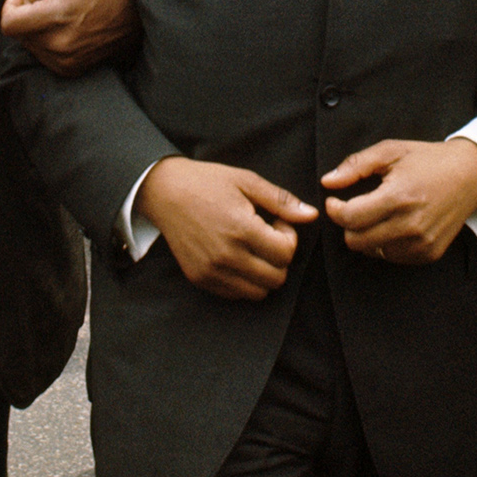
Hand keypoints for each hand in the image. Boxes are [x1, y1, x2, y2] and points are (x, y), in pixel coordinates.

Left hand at [0, 0, 138, 78]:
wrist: (131, 16)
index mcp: (55, 16)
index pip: (8, 23)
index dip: (10, 7)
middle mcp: (58, 43)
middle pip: (18, 32)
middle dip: (26, 13)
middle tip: (48, 0)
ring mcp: (64, 60)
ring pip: (29, 44)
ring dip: (35, 28)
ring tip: (59, 15)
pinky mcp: (69, 70)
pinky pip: (42, 57)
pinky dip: (46, 42)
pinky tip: (66, 29)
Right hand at [136, 158, 316, 301]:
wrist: (164, 192)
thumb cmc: (208, 182)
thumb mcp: (247, 181)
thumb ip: (281, 201)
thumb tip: (312, 215)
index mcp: (241, 229)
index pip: (285, 254)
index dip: (289, 238)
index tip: (276, 223)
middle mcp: (226, 255)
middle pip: (276, 278)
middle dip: (279, 258)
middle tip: (266, 236)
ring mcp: (211, 271)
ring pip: (258, 292)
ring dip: (264, 273)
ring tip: (252, 247)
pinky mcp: (200, 279)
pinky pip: (235, 294)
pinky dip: (244, 281)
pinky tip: (237, 256)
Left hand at [321, 139, 476, 265]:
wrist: (470, 175)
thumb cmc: (427, 160)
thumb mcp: (390, 151)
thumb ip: (355, 165)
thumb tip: (327, 182)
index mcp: (399, 197)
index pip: (350, 218)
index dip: (335, 210)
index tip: (334, 201)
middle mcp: (411, 225)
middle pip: (356, 241)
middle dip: (348, 224)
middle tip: (355, 208)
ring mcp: (421, 243)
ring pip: (372, 251)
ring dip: (367, 235)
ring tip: (379, 214)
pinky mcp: (429, 253)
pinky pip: (392, 256)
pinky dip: (386, 243)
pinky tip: (396, 223)